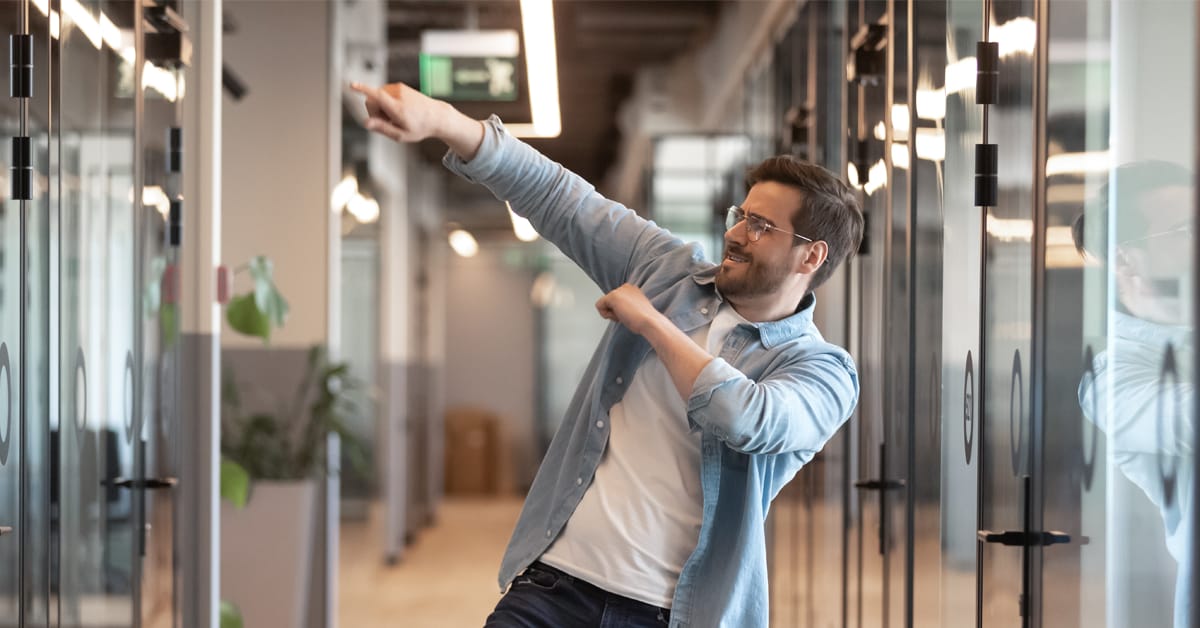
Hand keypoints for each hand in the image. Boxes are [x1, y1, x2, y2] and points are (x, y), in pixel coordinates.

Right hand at [350, 81, 485, 158]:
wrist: (436, 116)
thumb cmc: (419, 128)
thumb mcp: (401, 135)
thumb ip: (382, 128)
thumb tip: (365, 123)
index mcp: (398, 108)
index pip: (378, 96)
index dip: (363, 90)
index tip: (351, 85)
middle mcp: (398, 95)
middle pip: (371, 100)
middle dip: (373, 112)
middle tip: (387, 123)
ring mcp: (398, 88)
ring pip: (376, 97)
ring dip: (380, 107)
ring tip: (395, 117)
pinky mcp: (398, 85)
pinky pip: (382, 94)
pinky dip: (385, 102)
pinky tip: (397, 111)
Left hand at [595, 284, 663, 336]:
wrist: (650, 322)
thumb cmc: (646, 321)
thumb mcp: (635, 310)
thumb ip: (626, 307)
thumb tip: (618, 311)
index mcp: (632, 289)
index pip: (616, 301)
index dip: (620, 312)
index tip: (632, 314)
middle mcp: (626, 286)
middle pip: (609, 302)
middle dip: (615, 312)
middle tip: (629, 316)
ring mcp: (619, 290)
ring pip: (604, 304)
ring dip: (612, 314)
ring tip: (626, 315)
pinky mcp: (613, 296)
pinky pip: (599, 306)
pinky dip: (606, 314)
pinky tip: (619, 316)